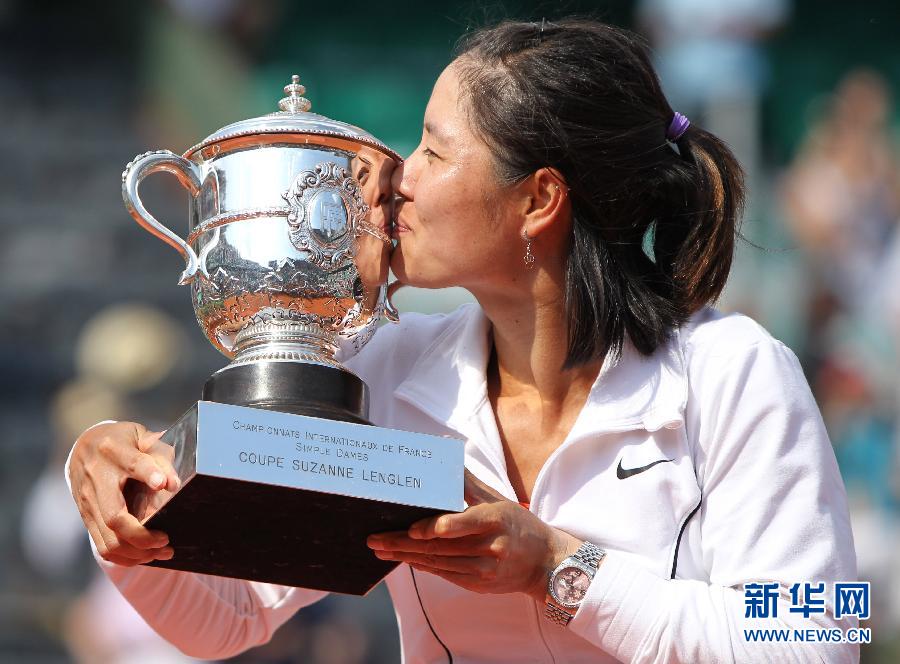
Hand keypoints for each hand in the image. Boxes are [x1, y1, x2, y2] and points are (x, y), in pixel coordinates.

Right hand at [68, 422, 180, 566]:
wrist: (84, 445)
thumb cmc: (124, 441)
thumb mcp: (142, 437)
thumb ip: (159, 455)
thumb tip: (173, 485)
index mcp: (114, 450)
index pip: (132, 463)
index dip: (148, 473)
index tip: (164, 484)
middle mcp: (96, 477)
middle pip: (115, 517)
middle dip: (143, 536)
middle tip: (167, 539)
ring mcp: (87, 500)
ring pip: (109, 539)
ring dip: (139, 553)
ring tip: (164, 551)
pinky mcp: (86, 517)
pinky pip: (103, 546)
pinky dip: (126, 558)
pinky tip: (146, 555)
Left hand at [366, 469, 582, 601]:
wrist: (545, 563)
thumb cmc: (518, 524)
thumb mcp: (498, 499)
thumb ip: (468, 482)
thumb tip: (445, 451)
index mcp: (497, 519)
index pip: (465, 524)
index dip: (438, 528)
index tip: (414, 528)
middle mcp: (491, 547)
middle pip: (442, 547)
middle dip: (405, 544)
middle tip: (376, 539)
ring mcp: (485, 569)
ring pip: (439, 564)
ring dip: (406, 557)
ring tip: (381, 550)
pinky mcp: (479, 585)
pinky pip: (445, 575)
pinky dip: (423, 566)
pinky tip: (404, 559)